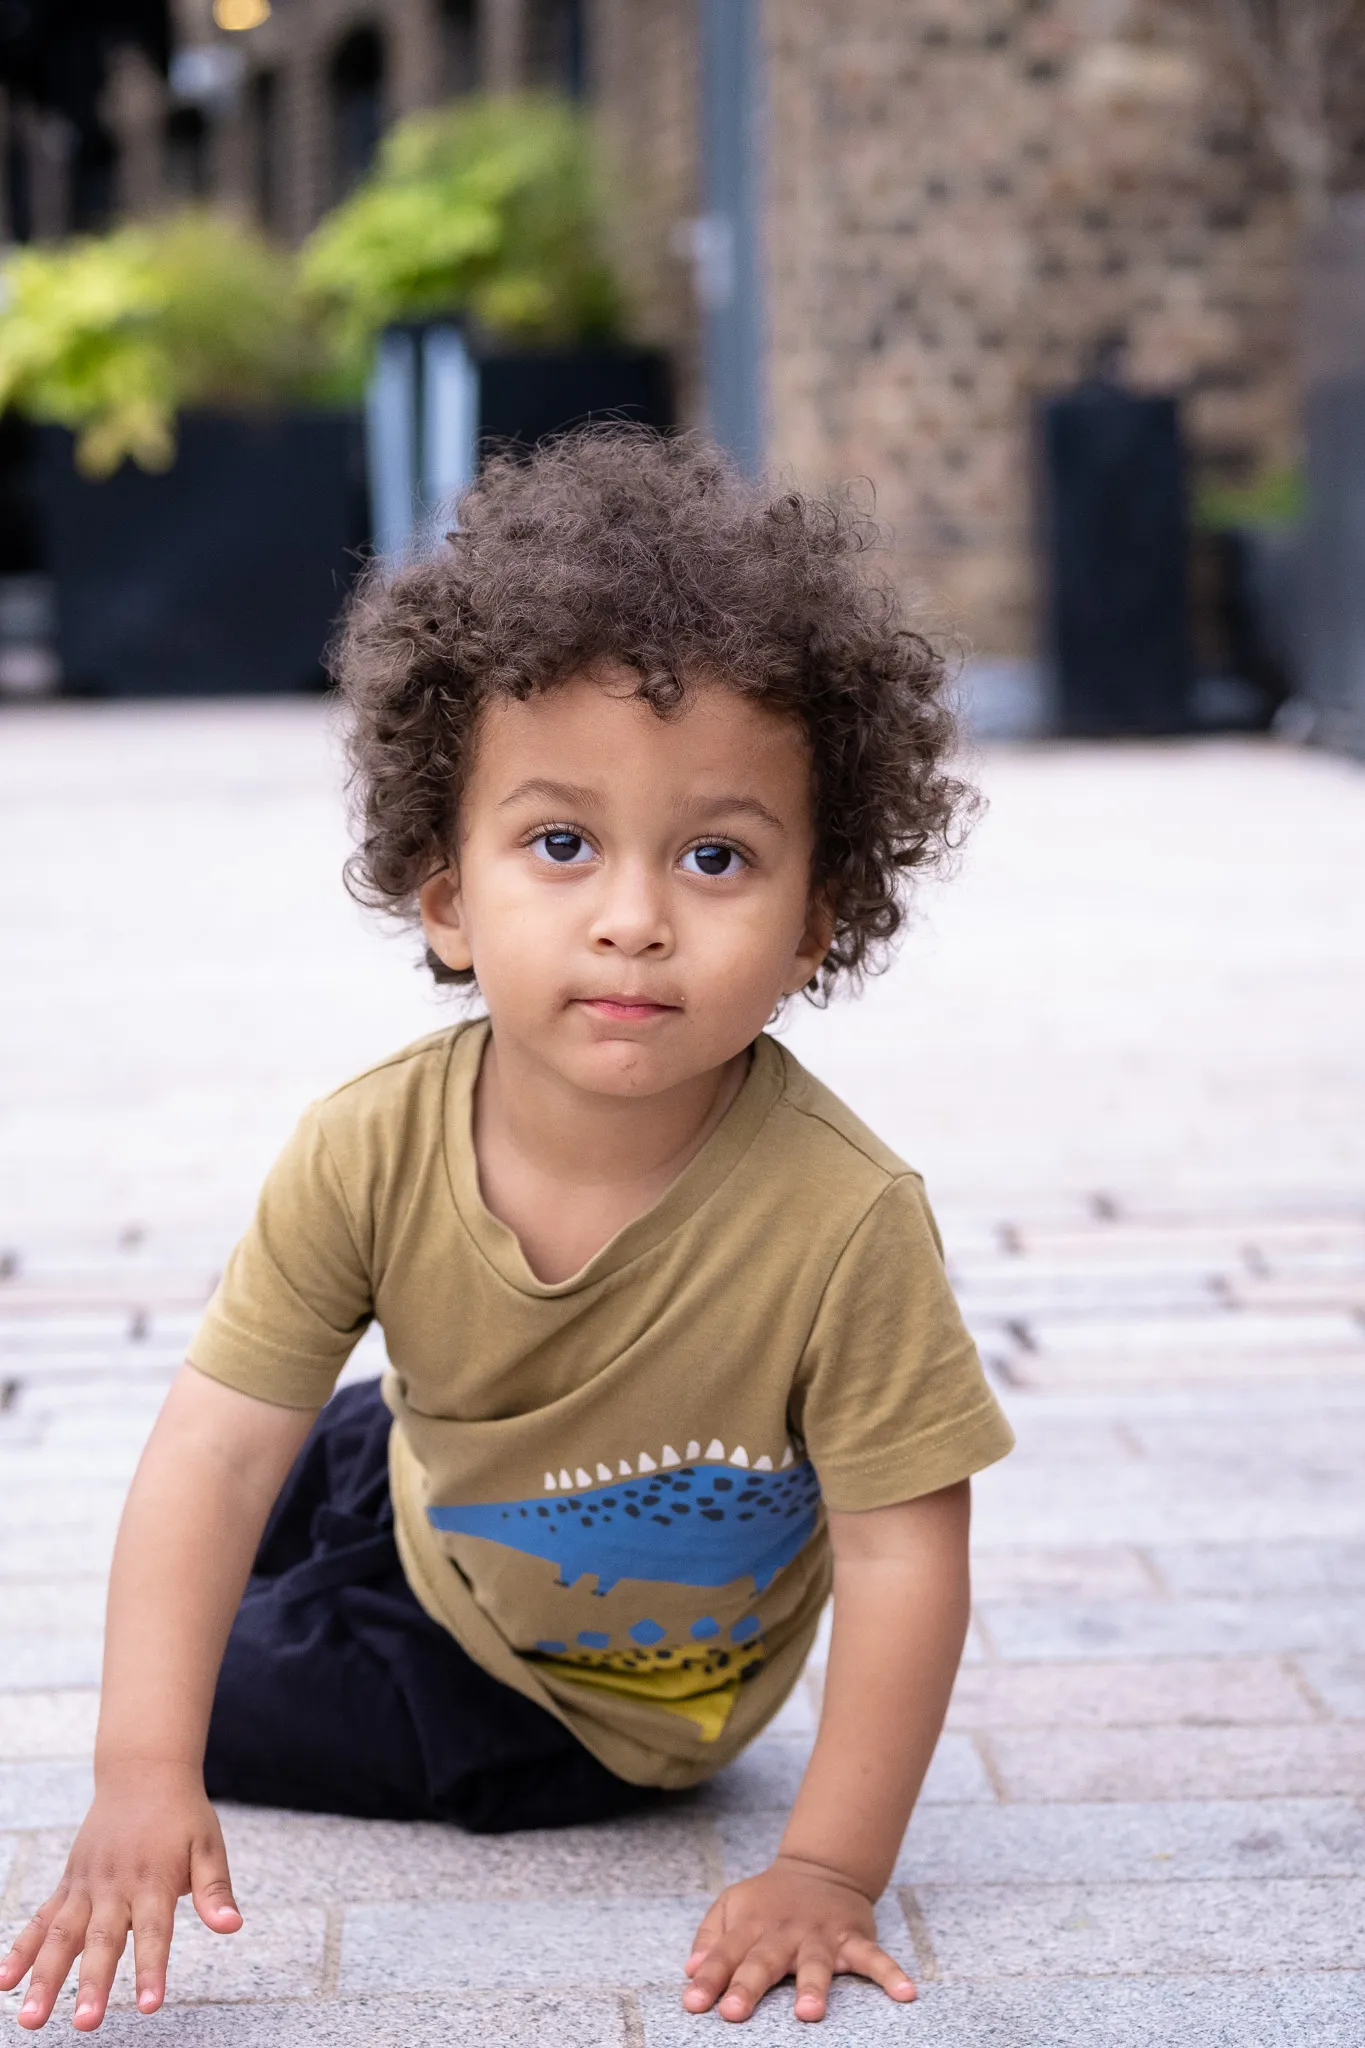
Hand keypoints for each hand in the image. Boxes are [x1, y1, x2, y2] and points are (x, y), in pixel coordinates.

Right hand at [0, 1768, 240, 2031]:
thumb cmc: (181, 1814)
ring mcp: (86, 1884)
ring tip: (31, 2019)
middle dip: (91, 1984)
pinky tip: (4, 1980)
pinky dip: (22, 1949)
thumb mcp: (208, 1844)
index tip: (150, 2005)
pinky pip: (41, 1919)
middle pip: (101, 1940)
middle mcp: (115, 1885)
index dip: (152, 1969)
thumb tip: (232, 1926)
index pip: (155, 1932)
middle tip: (85, 2024)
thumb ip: (215, 1889)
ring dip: (44, 1978)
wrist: (143, 1771)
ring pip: (62, 1936)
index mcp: (153, 1879)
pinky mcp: (68, 1883)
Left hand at [682, 1854, 915, 2023]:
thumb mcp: (732, 1904)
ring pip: (815, 1962)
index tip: (693, 2003)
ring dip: (813, 1986)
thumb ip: (710, 1935)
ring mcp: (820, 1935)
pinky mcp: (853, 1937)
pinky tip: (905, 1993)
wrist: (821, 1866)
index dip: (708, 1977)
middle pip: (763, 1961)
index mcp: (751, 1924)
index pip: (724, 1953)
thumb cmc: (769, 1899)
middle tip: (734, 2012)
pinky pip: (873, 1958)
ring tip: (809, 2012)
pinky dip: (890, 1974)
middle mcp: (784, 1931)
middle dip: (748, 1986)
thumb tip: (689, 1970)